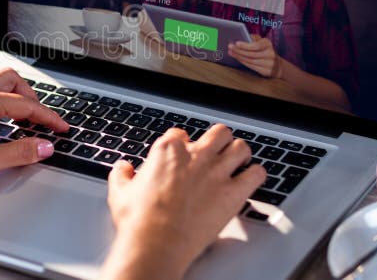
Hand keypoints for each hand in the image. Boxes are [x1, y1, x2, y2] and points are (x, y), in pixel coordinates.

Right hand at [101, 125, 265, 279]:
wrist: (156, 244)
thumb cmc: (139, 220)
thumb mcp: (120, 193)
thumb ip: (121, 175)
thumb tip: (123, 168)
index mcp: (168, 150)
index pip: (182, 133)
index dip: (183, 144)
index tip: (184, 154)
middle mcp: (195, 155)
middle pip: (218, 132)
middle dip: (219, 141)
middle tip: (217, 153)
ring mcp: (217, 172)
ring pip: (241, 147)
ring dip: (240, 154)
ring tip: (239, 162)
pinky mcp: (233, 193)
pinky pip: (257, 174)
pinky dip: (256, 175)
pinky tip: (251, 180)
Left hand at [228, 34, 282, 77]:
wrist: (277, 65)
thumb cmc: (266, 50)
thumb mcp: (262, 41)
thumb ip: (253, 38)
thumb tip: (242, 36)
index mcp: (268, 44)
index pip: (257, 45)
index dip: (246, 45)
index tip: (236, 43)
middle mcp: (270, 54)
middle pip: (251, 54)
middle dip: (238, 50)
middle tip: (230, 47)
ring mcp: (268, 64)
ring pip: (250, 61)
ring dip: (238, 56)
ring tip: (231, 52)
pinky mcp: (265, 71)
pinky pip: (251, 66)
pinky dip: (242, 61)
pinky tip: (237, 57)